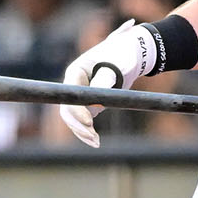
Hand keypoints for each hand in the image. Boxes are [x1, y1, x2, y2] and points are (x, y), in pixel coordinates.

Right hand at [60, 19, 157, 147]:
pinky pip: (82, 120)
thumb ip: (105, 80)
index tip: (90, 122)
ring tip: (96, 142)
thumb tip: (95, 105)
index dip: (77, 111)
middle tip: (94, 137)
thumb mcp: (117, 65)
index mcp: (76, 71)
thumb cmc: (123, 56)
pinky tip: (95, 140)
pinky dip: (87, 131)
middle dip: (78, 125)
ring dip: (82, 132)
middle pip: (67, 109)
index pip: (70, 95)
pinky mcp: (88, 104)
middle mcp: (74, 84)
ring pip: (73, 118)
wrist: (130, 54)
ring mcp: (80, 95)